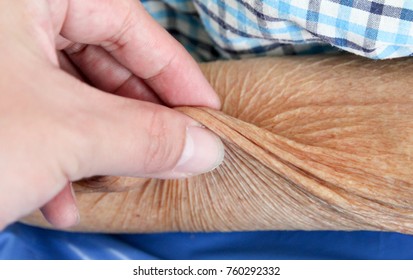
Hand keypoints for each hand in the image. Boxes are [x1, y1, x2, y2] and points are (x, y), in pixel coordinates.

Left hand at [0, 0, 223, 228]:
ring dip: (95, 147)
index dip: (175, 73)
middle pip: (99, 61)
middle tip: (170, 151)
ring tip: (116, 182)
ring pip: (68, 95)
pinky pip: (35, 115)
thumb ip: (145, 138)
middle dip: (134, 118)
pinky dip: (54, 157)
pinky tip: (60, 198)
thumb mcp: (67, 135)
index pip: (126, 22)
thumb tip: (204, 148)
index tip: (205, 112)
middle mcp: (9, 16)